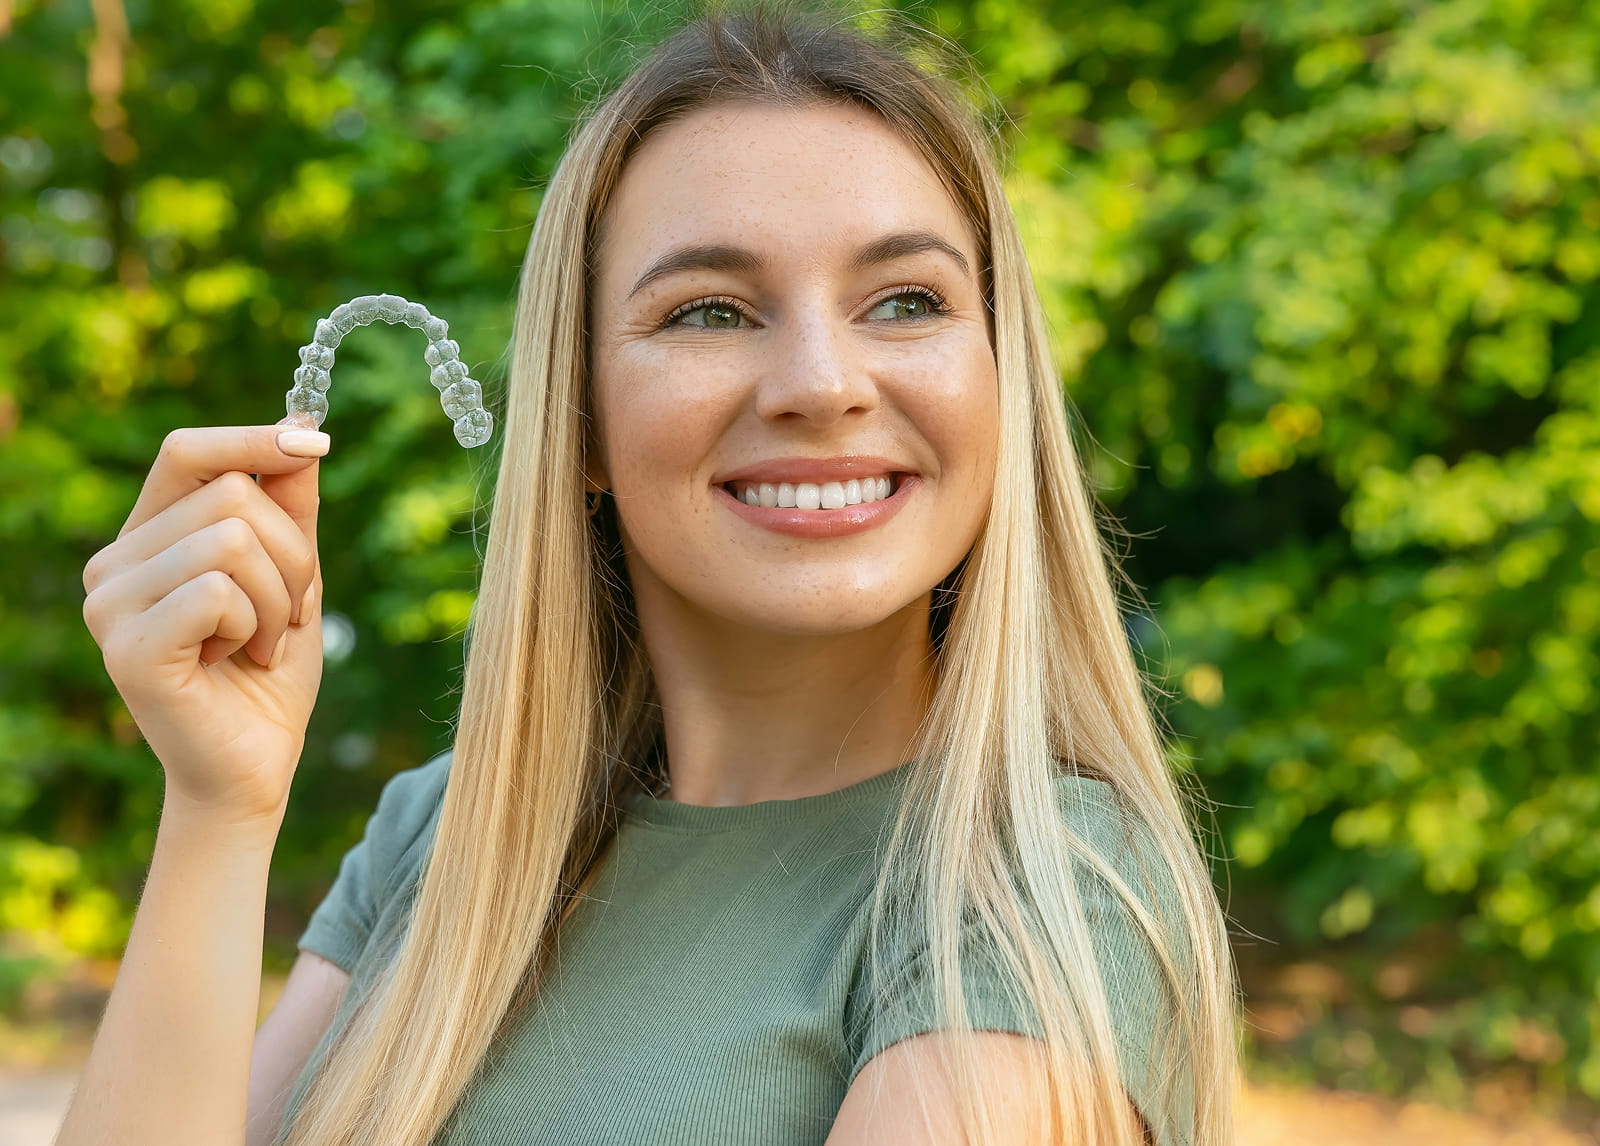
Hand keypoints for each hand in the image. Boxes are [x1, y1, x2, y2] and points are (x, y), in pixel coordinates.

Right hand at [80, 415, 329, 825]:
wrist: (255, 765)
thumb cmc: (270, 669)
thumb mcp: (294, 573)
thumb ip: (290, 505)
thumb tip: (302, 426)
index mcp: (146, 538)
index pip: (187, 453)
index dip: (256, 439)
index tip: (318, 441)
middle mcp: (114, 564)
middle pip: (232, 497)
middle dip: (294, 555)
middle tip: (288, 613)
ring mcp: (111, 606)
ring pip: (233, 539)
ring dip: (280, 597)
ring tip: (263, 641)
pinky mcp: (127, 648)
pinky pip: (218, 590)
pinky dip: (255, 624)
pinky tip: (240, 660)